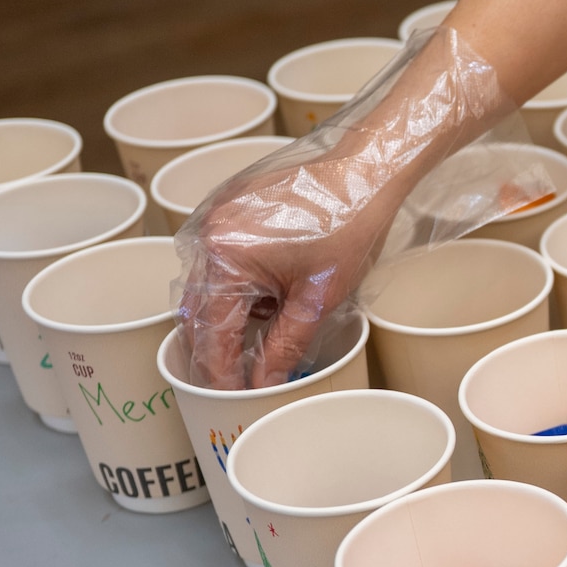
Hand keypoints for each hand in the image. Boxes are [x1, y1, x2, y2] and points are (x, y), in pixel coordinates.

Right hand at [176, 137, 413, 388]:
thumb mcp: (317, 298)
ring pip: (206, 285)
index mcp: (223, 257)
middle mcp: (206, 234)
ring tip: (261, 338)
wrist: (368, 169)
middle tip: (236, 379)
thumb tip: (261, 384)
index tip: (229, 396)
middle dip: (216, 349)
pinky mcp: (227, 206)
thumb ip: (283, 346)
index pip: (210, 333)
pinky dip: (235, 284)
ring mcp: (213, 216)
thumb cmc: (350, 225)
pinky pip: (218, 258)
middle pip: (198, 311)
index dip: (219, 372)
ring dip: (227, 316)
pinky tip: (266, 298)